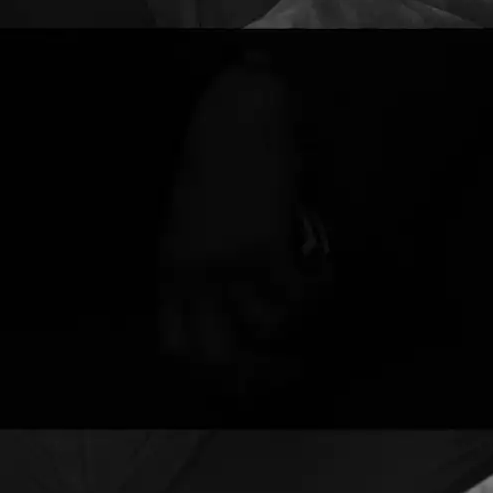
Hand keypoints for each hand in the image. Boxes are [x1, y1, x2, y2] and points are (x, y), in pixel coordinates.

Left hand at [158, 64, 324, 379]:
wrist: (232, 119)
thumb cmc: (211, 157)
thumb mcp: (188, 217)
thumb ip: (200, 260)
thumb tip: (230, 303)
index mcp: (172, 267)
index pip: (176, 343)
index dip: (207, 368)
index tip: (236, 371)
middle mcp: (195, 275)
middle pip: (216, 356)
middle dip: (250, 373)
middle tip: (282, 366)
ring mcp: (228, 267)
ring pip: (267, 327)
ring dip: (291, 315)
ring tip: (303, 295)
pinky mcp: (264, 251)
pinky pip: (297, 295)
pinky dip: (316, 288)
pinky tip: (320, 272)